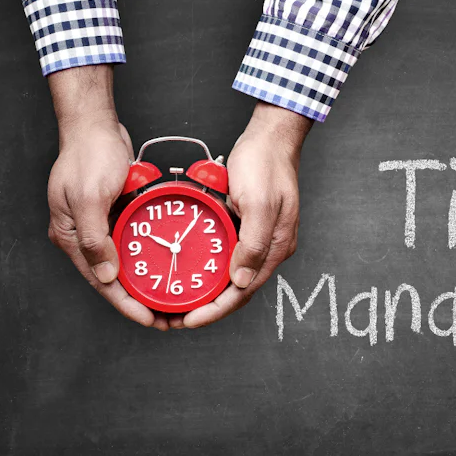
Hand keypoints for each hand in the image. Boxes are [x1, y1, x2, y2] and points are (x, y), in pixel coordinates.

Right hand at [46, 65, 168, 330]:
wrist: (95, 124)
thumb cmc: (90, 155)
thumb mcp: (91, 198)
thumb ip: (97, 239)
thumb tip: (106, 276)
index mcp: (72, 237)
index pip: (102, 282)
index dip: (128, 305)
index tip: (152, 320)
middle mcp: (84, 236)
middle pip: (114, 279)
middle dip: (140, 300)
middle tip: (169, 315)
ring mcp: (99, 225)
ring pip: (125, 264)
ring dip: (146, 281)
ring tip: (172, 297)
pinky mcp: (114, 214)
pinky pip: (132, 243)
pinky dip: (148, 256)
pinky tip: (169, 264)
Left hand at [175, 101, 312, 327]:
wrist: (271, 136)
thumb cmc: (265, 164)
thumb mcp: (257, 203)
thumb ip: (251, 244)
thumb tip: (240, 281)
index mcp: (276, 246)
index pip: (244, 290)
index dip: (216, 309)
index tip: (190, 319)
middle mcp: (270, 246)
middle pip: (238, 287)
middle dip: (210, 305)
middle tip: (179, 315)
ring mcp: (261, 236)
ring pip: (233, 273)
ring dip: (210, 289)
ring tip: (183, 298)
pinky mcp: (250, 225)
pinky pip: (230, 253)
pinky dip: (212, 266)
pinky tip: (194, 267)